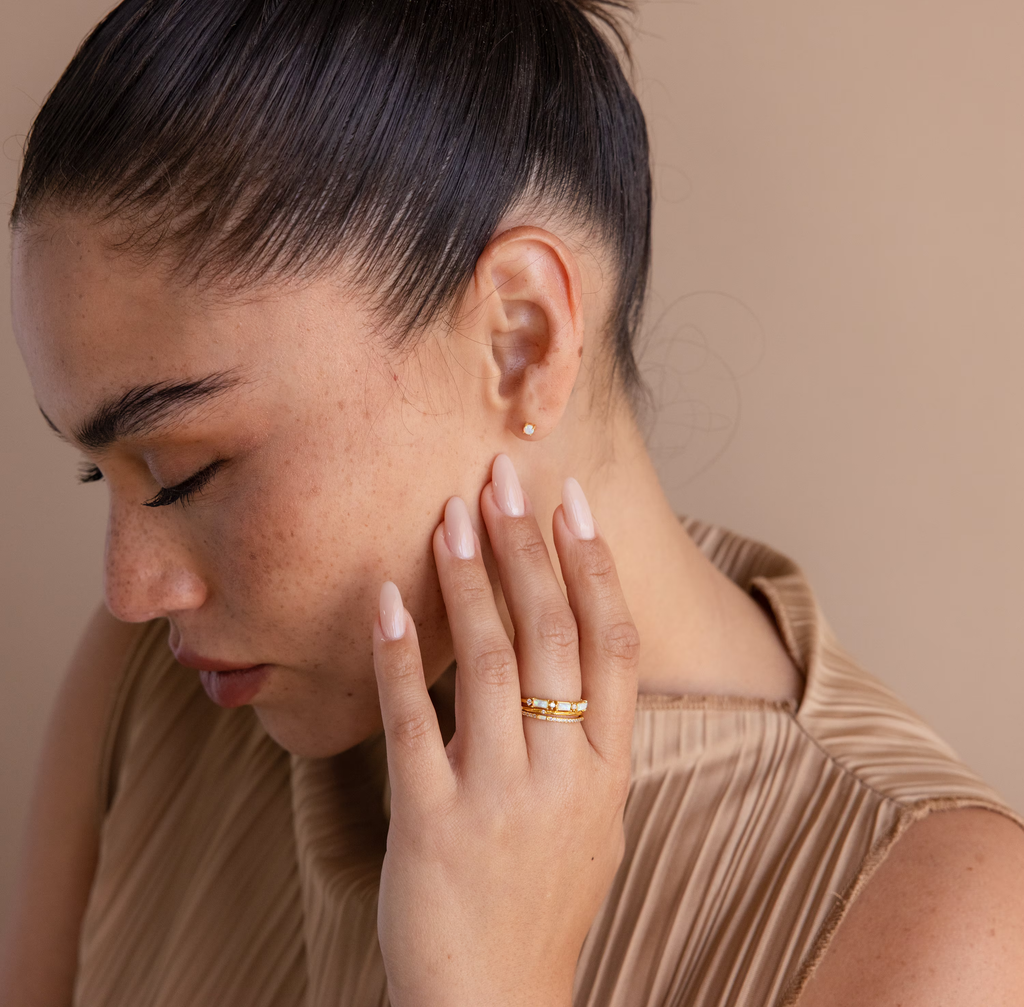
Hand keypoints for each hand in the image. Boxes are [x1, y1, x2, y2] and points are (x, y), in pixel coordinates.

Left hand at [372, 454, 640, 1006]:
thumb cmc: (542, 907)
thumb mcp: (592, 825)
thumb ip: (590, 747)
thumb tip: (575, 665)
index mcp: (607, 773)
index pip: (612, 647)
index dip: (594, 568)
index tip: (572, 504)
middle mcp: (564, 777)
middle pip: (553, 636)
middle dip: (528, 548)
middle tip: (504, 477)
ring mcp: (498, 799)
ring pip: (490, 664)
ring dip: (470, 580)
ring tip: (451, 515)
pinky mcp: (430, 824)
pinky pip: (413, 723)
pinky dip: (399, 655)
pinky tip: (386, 598)